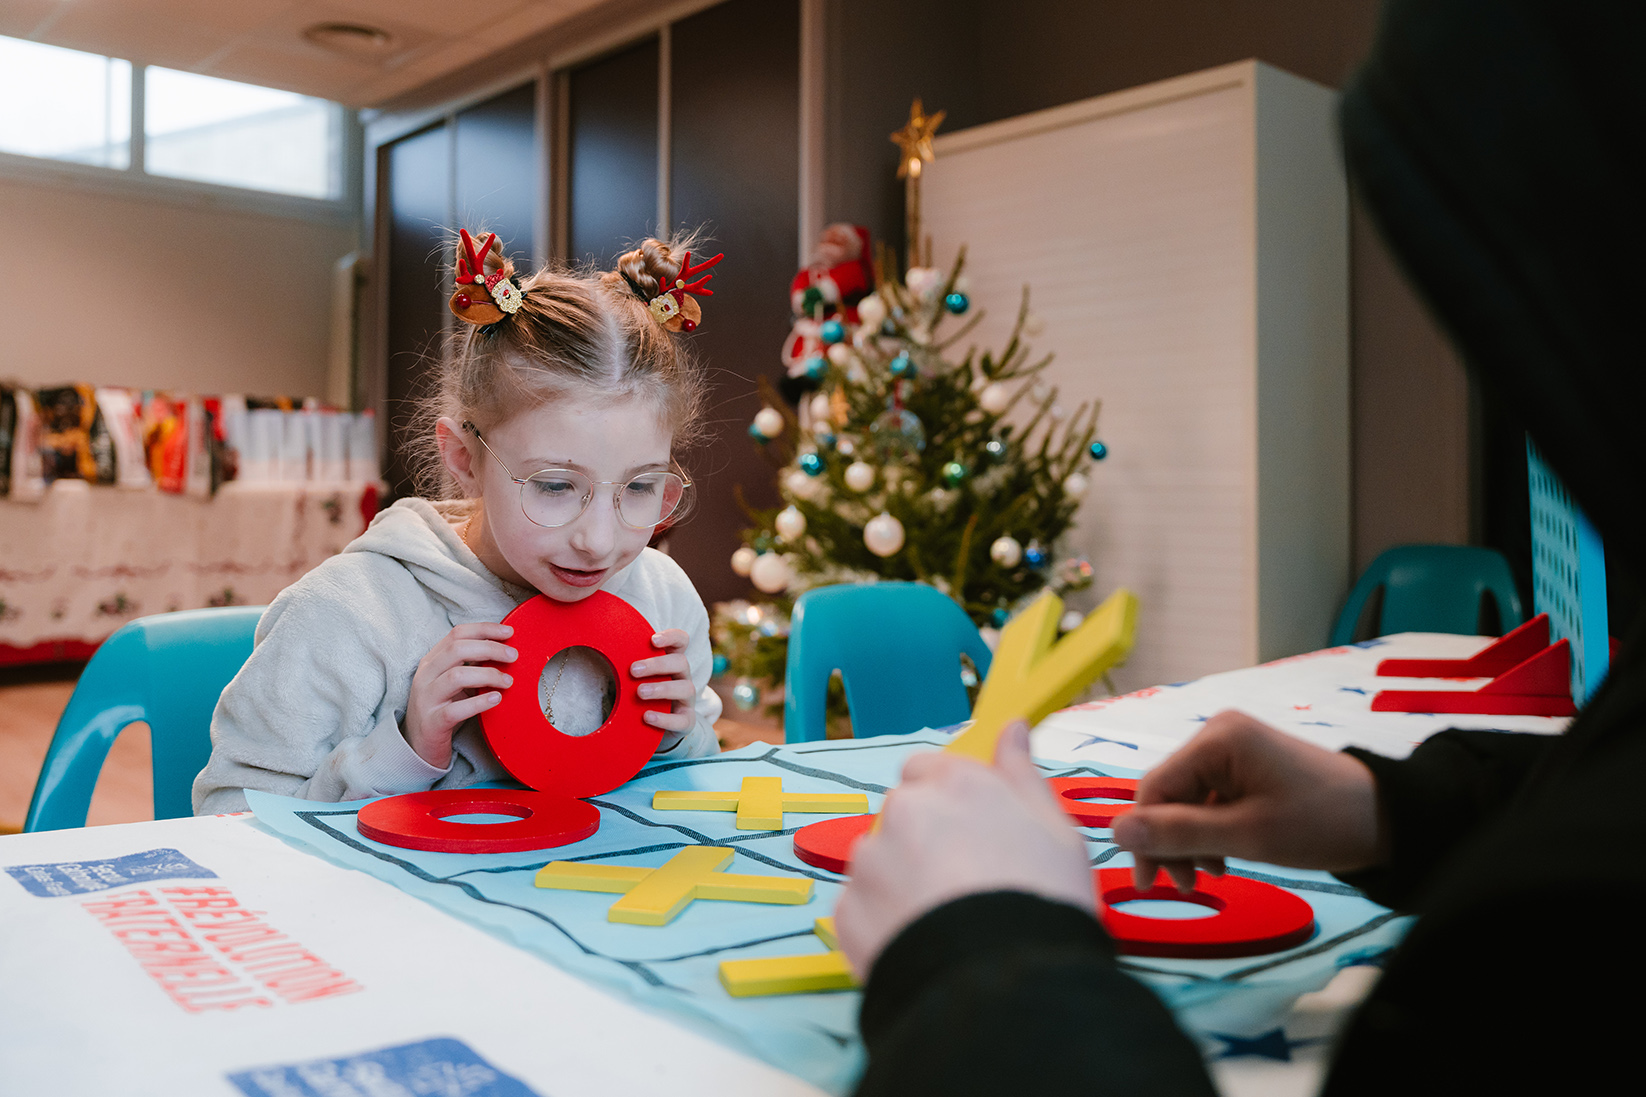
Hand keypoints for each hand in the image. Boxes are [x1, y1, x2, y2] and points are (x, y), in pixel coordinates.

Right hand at [403, 622, 516, 768]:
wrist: (419, 747)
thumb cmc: (444, 709)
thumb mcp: (454, 683)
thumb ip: (471, 665)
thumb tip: (505, 650)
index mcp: (431, 661)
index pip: (457, 634)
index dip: (485, 629)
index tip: (509, 632)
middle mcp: (425, 676)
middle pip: (457, 650)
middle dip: (490, 648)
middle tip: (514, 656)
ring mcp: (426, 699)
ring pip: (456, 676)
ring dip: (488, 675)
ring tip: (508, 682)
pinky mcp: (432, 723)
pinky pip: (456, 709)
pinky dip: (479, 702)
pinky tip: (496, 700)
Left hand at [630, 629, 696, 735]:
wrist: (652, 727)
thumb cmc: (640, 695)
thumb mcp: (634, 677)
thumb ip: (626, 664)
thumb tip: (597, 644)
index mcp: (671, 662)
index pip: (681, 641)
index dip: (671, 637)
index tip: (653, 640)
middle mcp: (682, 677)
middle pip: (681, 662)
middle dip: (657, 664)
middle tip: (633, 670)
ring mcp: (687, 700)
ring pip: (686, 689)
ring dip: (662, 689)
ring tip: (639, 692)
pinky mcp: (686, 721)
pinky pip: (682, 720)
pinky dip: (665, 718)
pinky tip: (647, 716)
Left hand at [835, 721, 1095, 978]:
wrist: (1004, 984)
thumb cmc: (1043, 903)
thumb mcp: (1056, 831)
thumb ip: (1023, 774)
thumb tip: (1012, 728)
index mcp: (956, 783)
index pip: (928, 769)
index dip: (947, 800)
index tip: (968, 831)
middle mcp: (905, 810)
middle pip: (902, 814)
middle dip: (922, 841)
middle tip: (964, 886)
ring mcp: (870, 860)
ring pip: (878, 862)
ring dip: (900, 882)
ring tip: (945, 923)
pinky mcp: (847, 910)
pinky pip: (861, 910)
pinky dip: (883, 925)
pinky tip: (921, 945)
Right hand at [1112, 710, 1387, 891]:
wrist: (1387, 820)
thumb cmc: (1319, 824)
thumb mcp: (1246, 836)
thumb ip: (1179, 833)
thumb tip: (1114, 833)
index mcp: (1218, 739)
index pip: (1156, 789)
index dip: (1145, 837)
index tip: (1150, 884)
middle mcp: (1219, 734)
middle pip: (1169, 794)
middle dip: (1172, 842)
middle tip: (1186, 886)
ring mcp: (1234, 749)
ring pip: (1187, 801)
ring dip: (1191, 841)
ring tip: (1212, 876)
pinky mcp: (1247, 766)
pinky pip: (1210, 800)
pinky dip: (1211, 832)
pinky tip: (1224, 859)